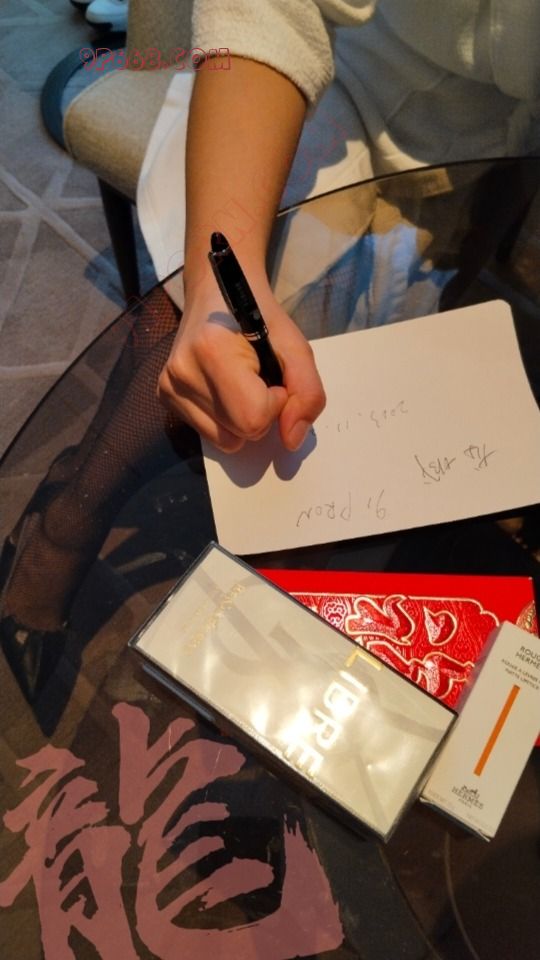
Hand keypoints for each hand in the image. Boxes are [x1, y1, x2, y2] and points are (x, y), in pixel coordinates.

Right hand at [158, 279, 325, 452]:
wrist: (217, 290)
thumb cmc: (259, 315)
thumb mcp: (297, 348)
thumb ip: (306, 394)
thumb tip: (291, 440)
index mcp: (212, 352)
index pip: (254, 418)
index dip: (276, 403)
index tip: (273, 376)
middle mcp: (182, 373)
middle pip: (240, 434)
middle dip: (261, 413)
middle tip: (259, 378)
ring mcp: (168, 386)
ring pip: (225, 441)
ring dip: (243, 420)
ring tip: (241, 384)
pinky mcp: (164, 395)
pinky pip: (209, 434)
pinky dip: (226, 420)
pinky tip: (225, 389)